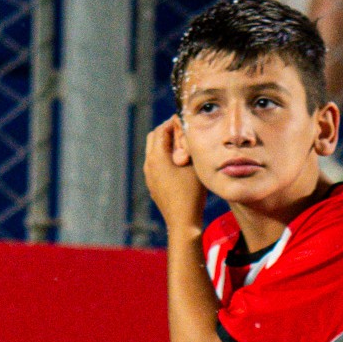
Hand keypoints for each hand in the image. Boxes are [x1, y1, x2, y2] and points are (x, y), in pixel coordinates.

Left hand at [143, 116, 207, 232]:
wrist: (182, 222)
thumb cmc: (191, 193)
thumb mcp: (194, 165)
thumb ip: (189, 146)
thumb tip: (187, 132)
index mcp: (157, 156)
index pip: (161, 130)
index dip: (173, 122)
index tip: (184, 120)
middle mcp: (149, 163)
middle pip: (153, 138)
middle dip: (166, 131)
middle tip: (182, 130)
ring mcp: (148, 175)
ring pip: (152, 151)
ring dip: (164, 144)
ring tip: (181, 145)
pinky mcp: (152, 185)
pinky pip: (154, 164)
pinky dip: (163, 157)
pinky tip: (177, 163)